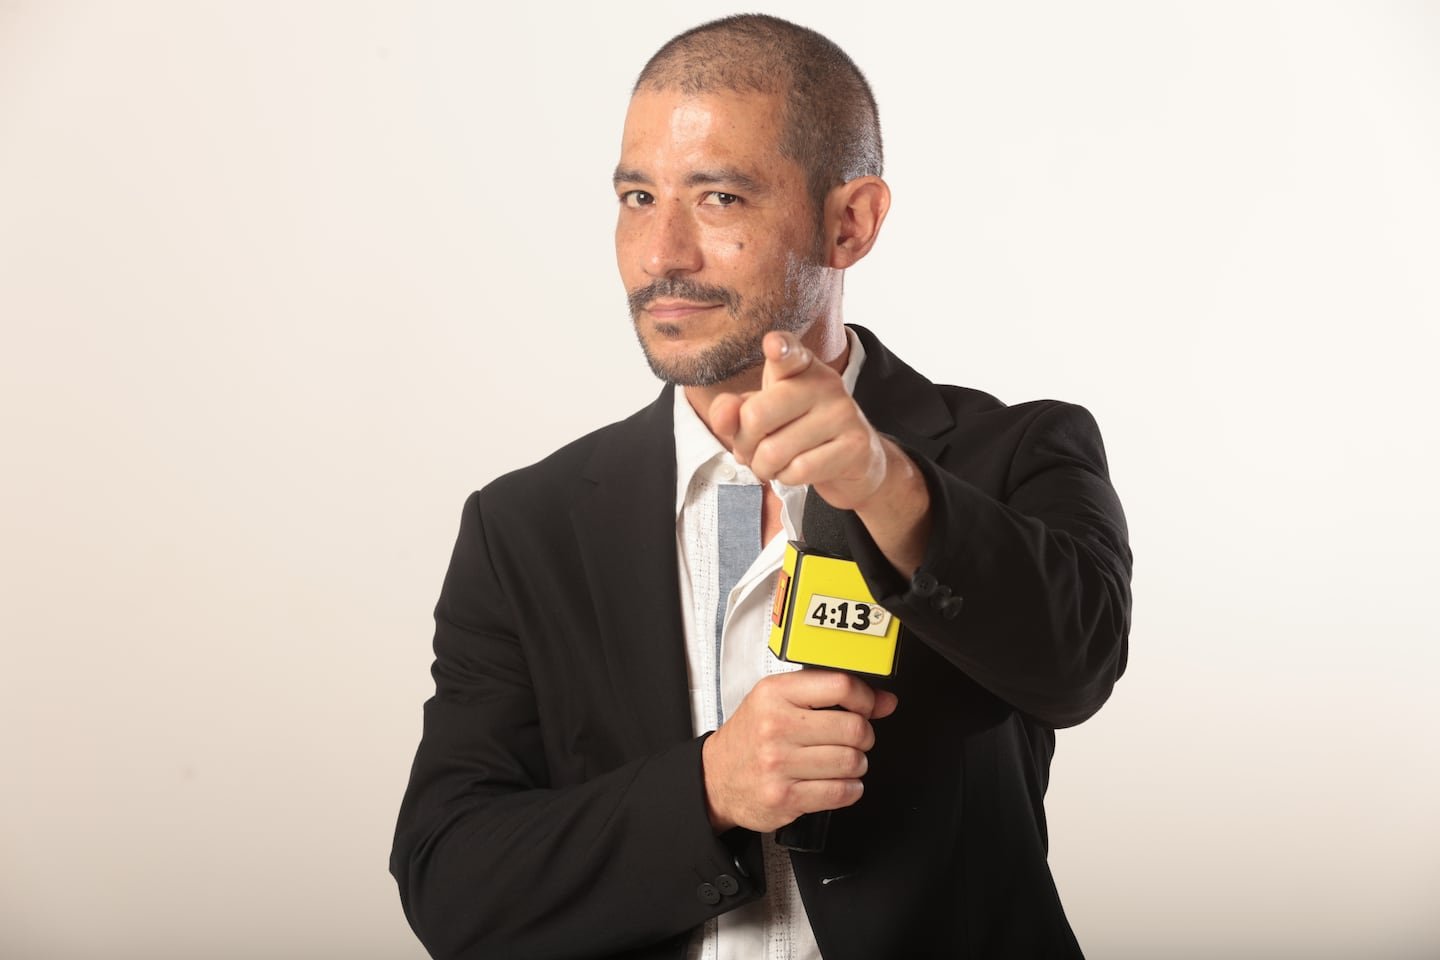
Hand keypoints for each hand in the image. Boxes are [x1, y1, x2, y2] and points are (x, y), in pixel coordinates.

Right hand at [701, 670, 897, 832]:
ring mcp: (780, 763)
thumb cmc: (751, 736)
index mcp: (775, 694)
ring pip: (852, 762)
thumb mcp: (779, 700)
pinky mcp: (786, 797)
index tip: (868, 706)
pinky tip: (837, 782)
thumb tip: (885, 701)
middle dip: (864, 736)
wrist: (716, 777)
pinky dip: (850, 789)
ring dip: (857, 764)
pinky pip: (842, 792)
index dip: (866, 698)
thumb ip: (830, 694)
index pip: (840, 685)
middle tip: (853, 739)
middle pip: (854, 728)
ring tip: (841, 761)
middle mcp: (776, 726)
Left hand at [708, 330, 931, 574]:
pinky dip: (787, 479)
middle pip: (757, 416)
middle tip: (751, 450)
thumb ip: (734, 412)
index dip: (779, 348)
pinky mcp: (855, 445)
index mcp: (800, 366)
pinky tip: (795, 471)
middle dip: (743, 444)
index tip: (774, 345)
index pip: (788, 353)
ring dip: (764, 467)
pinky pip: (799, 471)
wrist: (855, 460)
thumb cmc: (800, 430)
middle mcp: (824, 382)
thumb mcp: (762, 415)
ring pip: (774, 451)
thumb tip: (721, 416)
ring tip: (773, 464)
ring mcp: (843, 413)